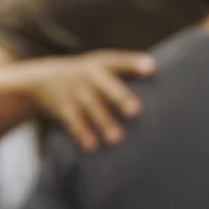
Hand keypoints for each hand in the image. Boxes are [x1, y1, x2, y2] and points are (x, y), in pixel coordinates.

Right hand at [29, 52, 154, 150]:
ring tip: (117, 139)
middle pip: (106, 85)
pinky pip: (72, 121)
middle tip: (137, 112)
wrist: (40, 79)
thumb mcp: (101, 67)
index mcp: (102, 64)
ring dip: (103, 121)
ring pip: (90, 105)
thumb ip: (128, 72)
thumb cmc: (86, 77)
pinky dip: (82, 133)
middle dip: (120, 97)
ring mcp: (74, 91)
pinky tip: (92, 147)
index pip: (120, 61)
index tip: (152, 68)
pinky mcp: (63, 107)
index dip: (135, 63)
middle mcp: (89, 75)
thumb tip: (168, 86)